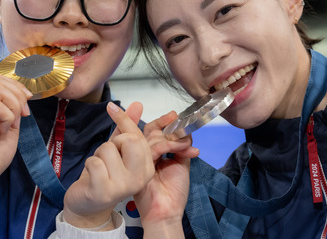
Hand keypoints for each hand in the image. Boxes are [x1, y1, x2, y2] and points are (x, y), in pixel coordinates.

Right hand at [0, 75, 31, 214]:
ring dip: (13, 108)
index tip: (27, 103)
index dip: (18, 87)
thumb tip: (23, 95)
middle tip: (24, 115)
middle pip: (0, 82)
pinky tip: (2, 131)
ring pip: (0, 91)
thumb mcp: (9, 125)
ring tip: (10, 125)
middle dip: (19, 96)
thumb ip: (13, 109)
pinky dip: (7, 118)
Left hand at [62, 102, 154, 229]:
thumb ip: (128, 128)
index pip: (138, 135)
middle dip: (113, 142)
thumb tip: (137, 104)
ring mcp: (123, 186)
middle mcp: (140, 178)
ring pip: (108, 149)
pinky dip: (89, 164)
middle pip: (129, 140)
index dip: (124, 120)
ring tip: (100, 168)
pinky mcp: (103, 191)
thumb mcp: (118, 150)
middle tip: (109, 156)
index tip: (112, 107)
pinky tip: (92, 176)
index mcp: (148, 167)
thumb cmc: (104, 175)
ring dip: (98, 154)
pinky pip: (94, 162)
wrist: (89, 205)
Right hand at [136, 112, 199, 236]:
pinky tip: (182, 149)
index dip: (162, 122)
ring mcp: (140, 160)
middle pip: (149, 131)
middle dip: (163, 123)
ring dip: (173, 138)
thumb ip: (180, 146)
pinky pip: (154, 148)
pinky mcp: (139, 166)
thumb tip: (184, 131)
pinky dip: (170, 145)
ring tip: (187, 146)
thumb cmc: (173, 193)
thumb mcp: (181, 163)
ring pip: (153, 138)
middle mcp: (144, 155)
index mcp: (152, 153)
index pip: (152, 131)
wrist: (168, 211)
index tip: (174, 116)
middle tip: (176, 120)